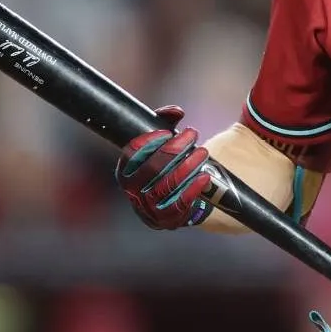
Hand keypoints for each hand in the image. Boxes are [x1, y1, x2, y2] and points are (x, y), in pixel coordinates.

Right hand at [115, 105, 213, 229]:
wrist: (177, 200)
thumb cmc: (167, 166)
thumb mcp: (163, 144)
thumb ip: (166, 122)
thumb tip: (176, 111)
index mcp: (125, 172)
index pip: (130, 154)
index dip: (148, 141)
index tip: (167, 131)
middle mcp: (132, 191)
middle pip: (152, 168)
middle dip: (174, 149)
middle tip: (193, 133)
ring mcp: (148, 208)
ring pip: (167, 185)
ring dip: (187, 166)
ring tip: (203, 151)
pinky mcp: (166, 220)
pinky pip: (179, 204)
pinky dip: (193, 188)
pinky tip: (204, 175)